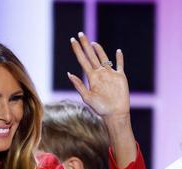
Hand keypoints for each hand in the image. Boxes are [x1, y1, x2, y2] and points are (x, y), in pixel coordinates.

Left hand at [68, 31, 136, 167]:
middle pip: (91, 56)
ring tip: (93, 42)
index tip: (72, 40)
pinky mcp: (120, 77)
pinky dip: (119, 58)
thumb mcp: (86, 97)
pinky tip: (118, 51)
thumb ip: (78, 85)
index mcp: (91, 77)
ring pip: (104, 58)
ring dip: (99, 50)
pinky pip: (119, 65)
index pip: (82, 60)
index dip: (77, 50)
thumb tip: (69, 73)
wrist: (114, 113)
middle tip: (80, 34)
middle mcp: (100, 73)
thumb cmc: (100, 108)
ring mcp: (110, 74)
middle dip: (85, 45)